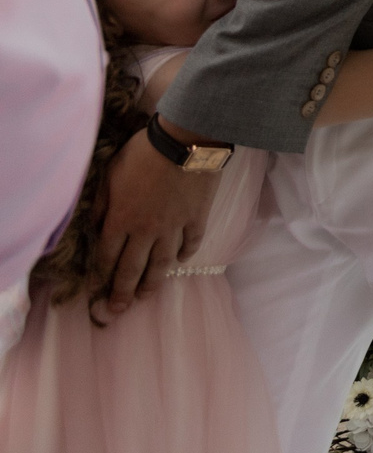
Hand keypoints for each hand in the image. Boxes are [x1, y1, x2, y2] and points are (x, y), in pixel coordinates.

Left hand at [97, 128, 219, 312]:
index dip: (99, 276)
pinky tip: (180, 261)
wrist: (186, 142)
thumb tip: (97, 226)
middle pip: (132, 269)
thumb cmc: (143, 154)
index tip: (95, 292)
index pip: (106, 256)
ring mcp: (174, 227)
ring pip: (161, 264)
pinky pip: (191, 243)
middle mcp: (145, 231)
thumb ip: (103, 204)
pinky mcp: (197, 218)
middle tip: (117, 311)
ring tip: (146, 297)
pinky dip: (185, 254)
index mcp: (120, 220)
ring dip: (152, 283)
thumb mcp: (111, 174)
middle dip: (122, 293)